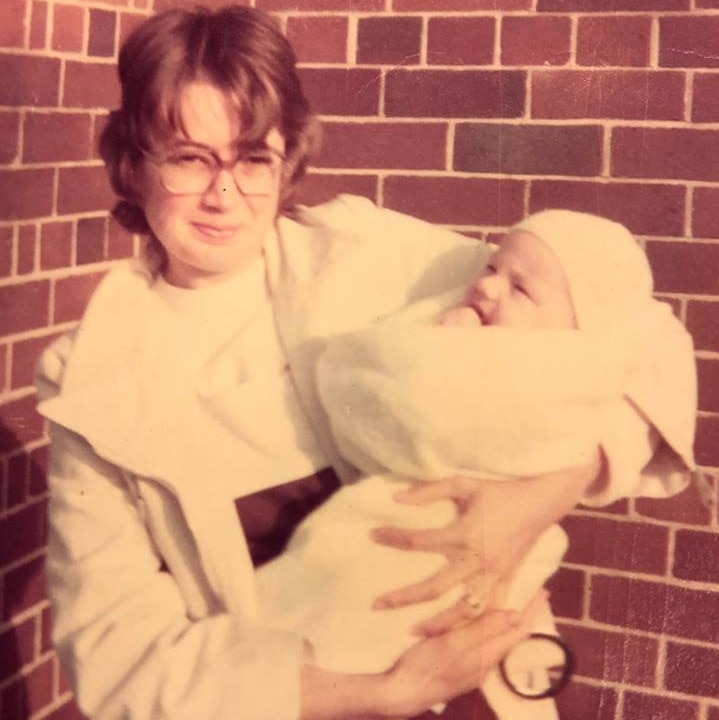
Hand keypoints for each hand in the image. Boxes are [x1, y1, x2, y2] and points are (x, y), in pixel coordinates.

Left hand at [372, 453, 602, 634]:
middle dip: (403, 598)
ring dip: (437, 624)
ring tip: (413, 631)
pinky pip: (489, 611)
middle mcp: (477, 562)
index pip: (418, 541)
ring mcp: (494, 576)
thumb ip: (430, 491)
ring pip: (462, 611)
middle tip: (376, 604)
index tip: (372, 535)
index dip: (392, 538)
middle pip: (433, 588)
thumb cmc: (502, 490)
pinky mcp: (507, 581)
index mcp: (464, 535)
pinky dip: (473, 624)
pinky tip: (458, 633)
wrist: (543, 499)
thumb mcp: (465, 484)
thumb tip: (396, 498)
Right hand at [383, 589, 546, 717]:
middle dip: (523, 614)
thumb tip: (518, 616)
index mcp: (486, 655)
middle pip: (511, 636)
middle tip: (529, 591)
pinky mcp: (460, 669)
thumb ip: (484, 630)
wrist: (401, 695)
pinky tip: (481, 623)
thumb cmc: (424, 666)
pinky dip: (490, 629)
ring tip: (510, 601)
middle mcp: (485, 664)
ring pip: (498, 641)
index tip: (542, 591)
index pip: (518, 631)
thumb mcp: (453, 643)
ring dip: (506, 621)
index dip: (531, 610)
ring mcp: (473, 669)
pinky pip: (484, 645)